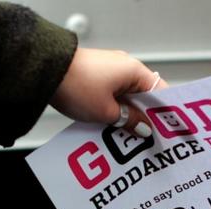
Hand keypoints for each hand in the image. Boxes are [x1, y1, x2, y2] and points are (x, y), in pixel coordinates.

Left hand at [50, 48, 167, 136]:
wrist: (42, 70)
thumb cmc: (76, 86)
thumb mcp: (107, 112)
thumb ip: (130, 121)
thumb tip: (144, 128)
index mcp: (135, 71)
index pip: (161, 92)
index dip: (165, 113)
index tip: (168, 131)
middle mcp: (125, 67)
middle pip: (144, 96)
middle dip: (145, 118)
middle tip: (147, 139)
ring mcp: (110, 70)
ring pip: (127, 97)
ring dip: (128, 115)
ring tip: (128, 136)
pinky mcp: (96, 75)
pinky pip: (113, 95)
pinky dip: (115, 108)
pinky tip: (111, 125)